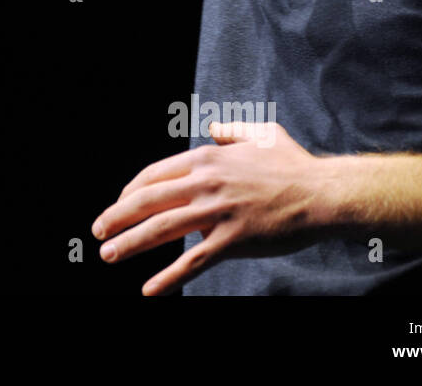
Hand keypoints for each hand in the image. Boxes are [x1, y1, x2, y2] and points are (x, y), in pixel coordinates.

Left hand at [91, 121, 336, 294]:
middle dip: (116, 217)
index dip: (129, 192)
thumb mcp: (260, 133)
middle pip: (147, 200)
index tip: (117, 205)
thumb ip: (231, 131)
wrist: (323, 193)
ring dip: (130, 244)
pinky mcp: (233, 240)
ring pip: (162, 229)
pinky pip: (193, 262)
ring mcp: (217, 212)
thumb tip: (214, 130)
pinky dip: (168, 278)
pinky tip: (148, 290)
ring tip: (109, 255)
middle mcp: (205, 183)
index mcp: (206, 158)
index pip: (153, 175)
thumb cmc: (293, 164)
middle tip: (98, 232)